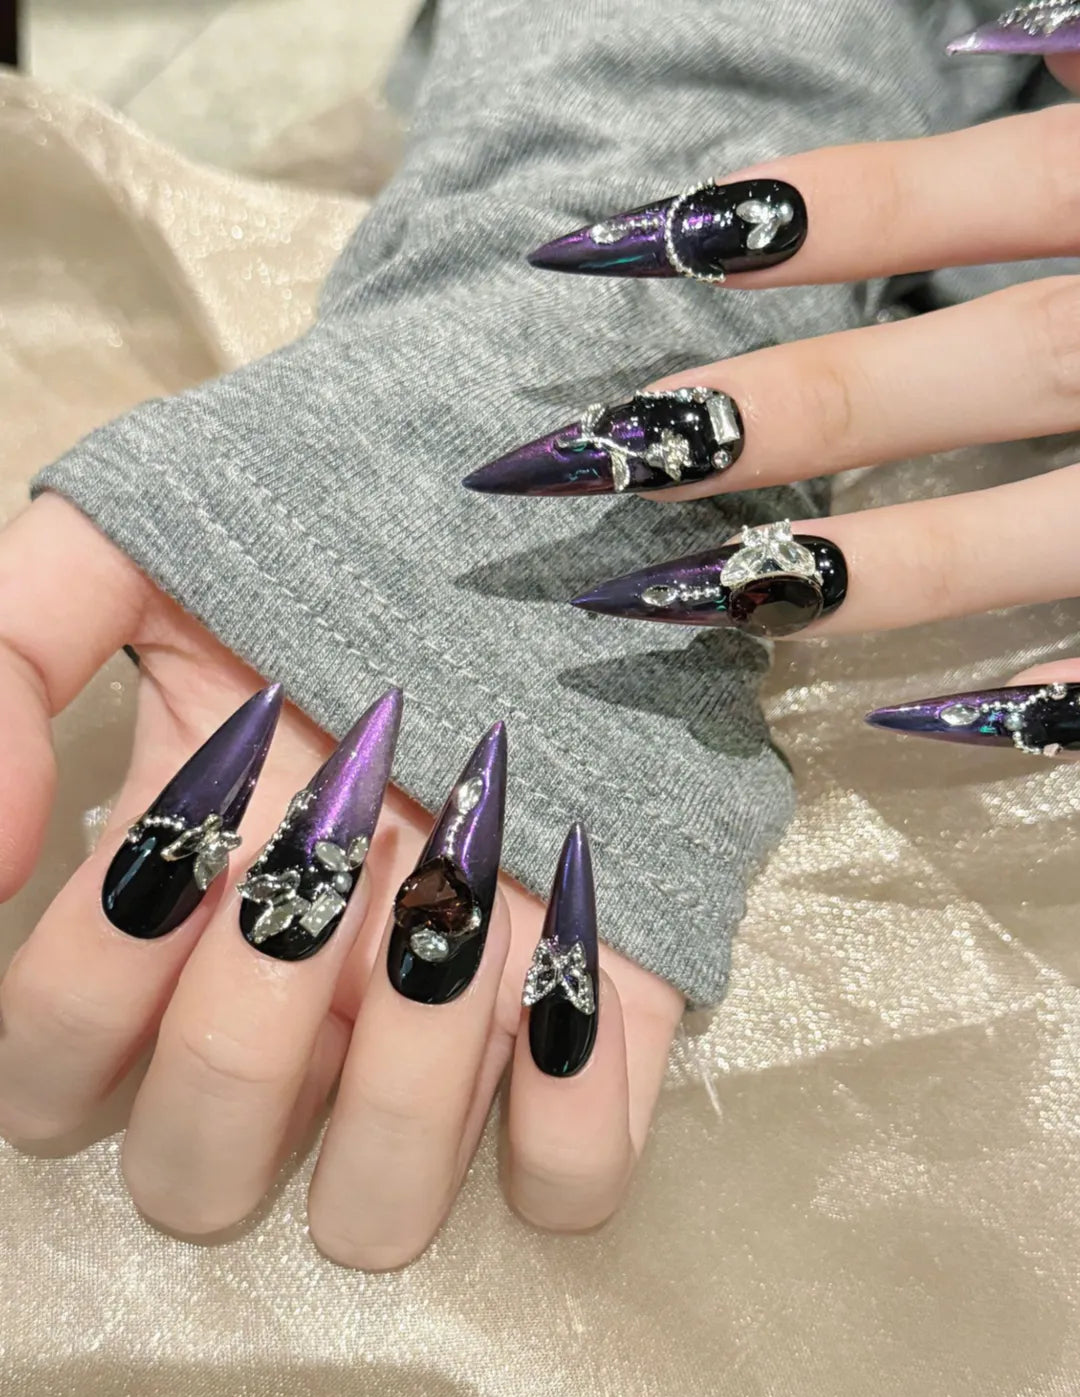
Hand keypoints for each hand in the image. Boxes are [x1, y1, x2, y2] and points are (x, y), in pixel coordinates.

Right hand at [0, 495, 681, 1267]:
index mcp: (179, 901)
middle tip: (318, 855)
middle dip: (238, 1033)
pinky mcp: (602, 1011)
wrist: (534, 489)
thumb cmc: (333, 504)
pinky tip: (550, 981)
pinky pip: (572, 1184)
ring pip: (376, 1213)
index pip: (50, 1073)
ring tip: (443, 908)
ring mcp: (448, 1025)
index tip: (194, 810)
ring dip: (395, 1087)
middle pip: (196, 1172)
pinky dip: (562, 1129)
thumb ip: (7, 657)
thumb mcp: (135, 532)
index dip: (86, 984)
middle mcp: (300, 995)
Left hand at [463, 96, 1079, 743]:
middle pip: (986, 369)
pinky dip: (1035, 699)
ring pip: (1030, 534)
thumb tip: (988, 40)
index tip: (612, 247)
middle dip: (792, 409)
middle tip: (598, 453)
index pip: (978, 191)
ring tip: (673, 603)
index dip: (817, 211)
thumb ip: (1079, 96)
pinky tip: (900, 725)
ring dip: (862, 570)